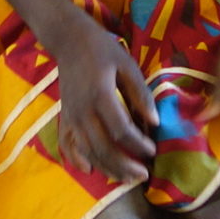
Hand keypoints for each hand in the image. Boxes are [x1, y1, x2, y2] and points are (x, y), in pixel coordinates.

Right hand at [51, 15, 156, 184]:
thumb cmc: (102, 50)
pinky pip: (67, 144)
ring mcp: (70, 116)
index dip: (138, 145)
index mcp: (100, 95)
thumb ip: (140, 93)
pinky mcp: (64, 116)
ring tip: (127, 178)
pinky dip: (76, 160)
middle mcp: (83, 110)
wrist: (69, 39)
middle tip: (144, 174)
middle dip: (125, 166)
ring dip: (107, 168)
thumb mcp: (127, 64)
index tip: (153, 150)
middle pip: (103, 148)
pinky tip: (89, 170)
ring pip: (87, 151)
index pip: (121, 130)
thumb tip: (155, 122)